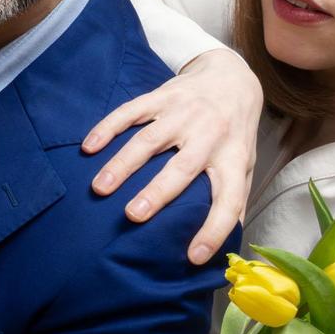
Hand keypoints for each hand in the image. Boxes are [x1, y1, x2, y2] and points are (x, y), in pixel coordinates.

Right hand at [81, 48, 260, 262]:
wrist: (232, 76)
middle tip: (133, 216)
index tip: (195, 257)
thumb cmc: (235, 131)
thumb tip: (226, 246)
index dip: (214, 229)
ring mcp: (184, 113)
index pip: (228, 199)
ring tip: (100, 188)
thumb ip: (235, 199)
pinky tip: (88, 147)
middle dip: (157, 192)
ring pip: (150, 140)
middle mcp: (210, 135)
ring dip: (123, 164)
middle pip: (182, 167)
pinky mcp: (162, 96)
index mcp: (233, 158)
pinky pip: (131, 111)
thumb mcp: (245, 163)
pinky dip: (108, 128)